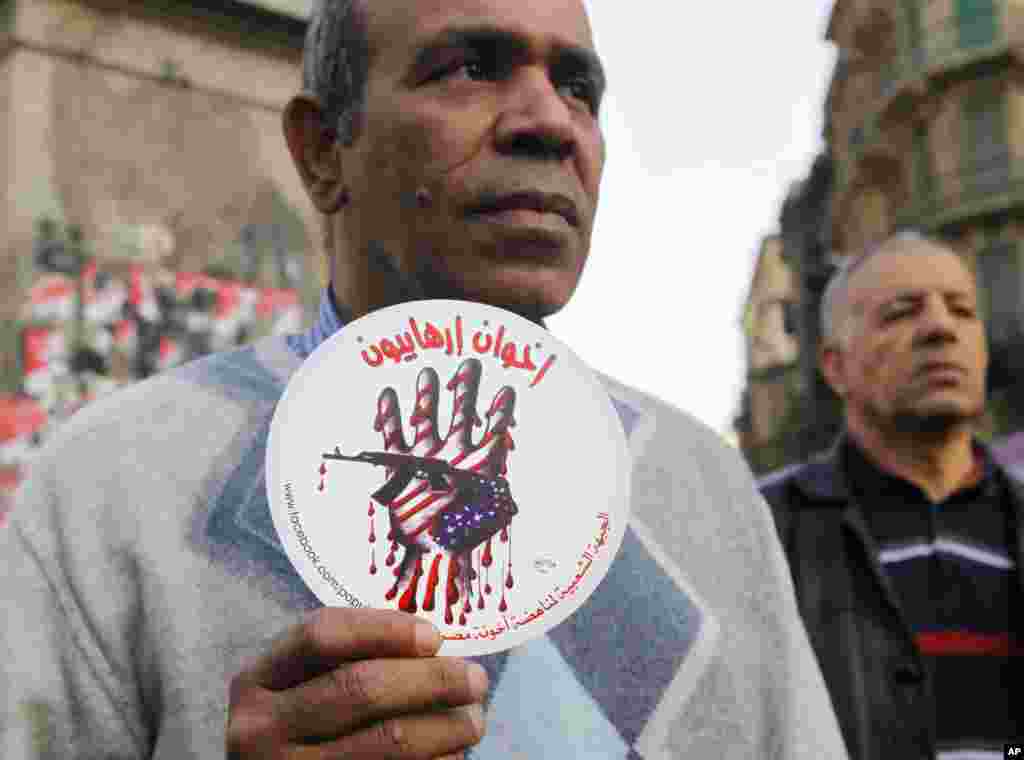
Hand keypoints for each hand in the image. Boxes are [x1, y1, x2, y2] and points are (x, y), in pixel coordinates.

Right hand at [226, 608, 487, 758]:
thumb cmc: (300, 727)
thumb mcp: (300, 687)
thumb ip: (349, 659)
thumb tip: (433, 645)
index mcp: (257, 681)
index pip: (320, 635)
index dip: (383, 629)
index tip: (435, 636)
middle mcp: (259, 729)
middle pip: (361, 688)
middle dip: (431, 680)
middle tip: (475, 679)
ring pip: (387, 742)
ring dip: (445, 728)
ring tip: (474, 719)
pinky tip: (453, 754)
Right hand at [373, 359, 516, 620]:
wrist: (426, 558)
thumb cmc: (460, 539)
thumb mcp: (488, 517)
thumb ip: (498, 498)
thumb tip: (510, 489)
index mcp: (479, 465)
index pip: (495, 431)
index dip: (501, 411)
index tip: (507, 390)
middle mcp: (454, 456)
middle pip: (462, 414)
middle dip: (466, 389)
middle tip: (471, 363)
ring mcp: (426, 458)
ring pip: (428, 418)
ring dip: (428, 397)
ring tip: (429, 373)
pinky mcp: (400, 466)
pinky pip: (394, 436)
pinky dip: (391, 415)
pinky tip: (390, 393)